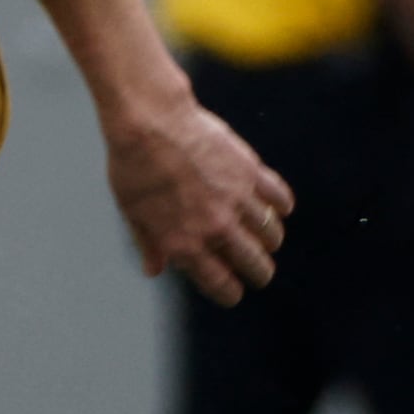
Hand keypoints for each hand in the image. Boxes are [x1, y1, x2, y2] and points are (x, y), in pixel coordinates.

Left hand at [106, 90, 291, 304]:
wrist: (148, 121)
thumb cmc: (132, 166)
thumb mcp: (132, 212)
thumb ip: (149, 244)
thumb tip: (155, 270)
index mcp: (184, 245)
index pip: (223, 286)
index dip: (231, 293)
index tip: (233, 289)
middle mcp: (215, 228)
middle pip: (256, 266)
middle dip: (259, 272)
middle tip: (258, 269)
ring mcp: (236, 201)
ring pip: (271, 235)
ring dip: (269, 240)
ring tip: (265, 237)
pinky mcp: (250, 172)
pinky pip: (280, 199)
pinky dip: (281, 206)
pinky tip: (275, 207)